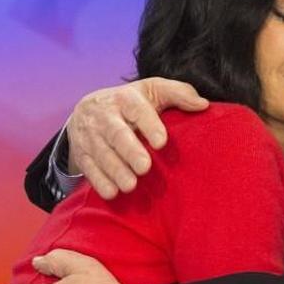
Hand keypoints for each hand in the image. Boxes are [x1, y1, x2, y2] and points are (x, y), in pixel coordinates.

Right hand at [67, 77, 207, 198]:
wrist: (85, 110)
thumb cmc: (130, 103)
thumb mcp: (153, 91)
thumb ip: (178, 94)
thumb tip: (203, 104)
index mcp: (125, 98)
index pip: (137, 109)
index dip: (149, 125)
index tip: (161, 142)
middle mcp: (104, 115)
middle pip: (116, 133)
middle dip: (129, 151)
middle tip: (144, 167)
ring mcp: (90, 135)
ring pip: (101, 153)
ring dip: (115, 170)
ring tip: (130, 185)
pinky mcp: (81, 153)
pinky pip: (88, 167)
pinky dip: (99, 181)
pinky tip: (112, 192)